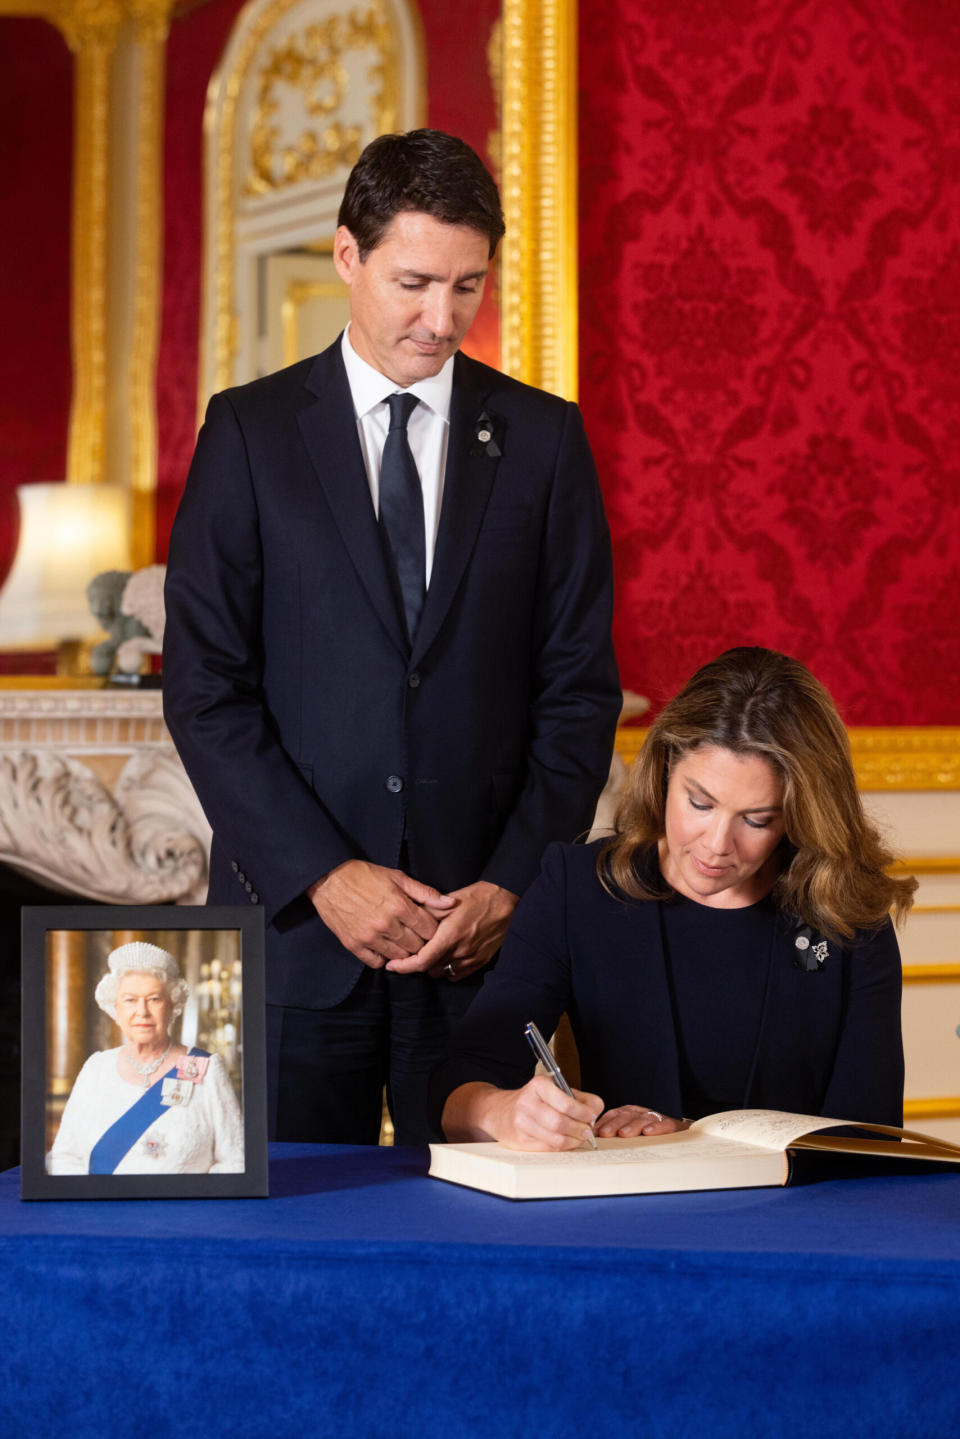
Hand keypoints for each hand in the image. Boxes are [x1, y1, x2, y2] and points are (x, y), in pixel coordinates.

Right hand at [307, 860, 453, 967]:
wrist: (328, 879)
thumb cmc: (364, 875)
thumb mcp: (397, 877)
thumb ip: (425, 893)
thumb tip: (450, 904)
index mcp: (399, 906)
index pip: (429, 930)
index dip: (432, 928)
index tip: (427, 925)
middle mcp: (386, 924)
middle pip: (417, 947)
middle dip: (420, 941)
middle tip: (415, 933)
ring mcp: (369, 937)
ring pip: (399, 957)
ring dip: (403, 950)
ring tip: (400, 938)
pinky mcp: (354, 945)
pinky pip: (377, 963)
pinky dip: (383, 957)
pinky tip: (383, 945)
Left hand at [386, 881, 517, 979]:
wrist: (506, 901)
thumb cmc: (477, 897)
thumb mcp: (449, 901)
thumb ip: (427, 913)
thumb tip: (406, 921)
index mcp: (449, 936)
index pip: (421, 961)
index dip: (403, 967)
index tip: (392, 965)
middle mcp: (460, 951)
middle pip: (429, 969)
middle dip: (418, 963)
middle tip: (413, 951)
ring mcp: (471, 958)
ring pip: (442, 973)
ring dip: (433, 966)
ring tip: (431, 951)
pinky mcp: (481, 961)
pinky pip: (457, 975)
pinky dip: (448, 969)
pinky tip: (446, 956)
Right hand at [444, 1076, 603, 1150]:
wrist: (498, 1111)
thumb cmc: (534, 1100)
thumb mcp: (554, 1090)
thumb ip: (578, 1098)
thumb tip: (596, 1110)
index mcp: (538, 1086)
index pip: (566, 1103)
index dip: (584, 1113)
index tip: (591, 1116)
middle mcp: (527, 1103)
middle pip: (561, 1123)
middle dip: (580, 1130)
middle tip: (588, 1132)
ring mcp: (521, 1123)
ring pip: (555, 1139)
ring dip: (573, 1141)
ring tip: (579, 1138)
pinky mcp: (519, 1141)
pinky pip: (547, 1149)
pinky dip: (562, 1148)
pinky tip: (566, 1143)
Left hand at [594, 1105, 686, 1137]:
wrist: (677, 1134)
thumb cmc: (648, 1137)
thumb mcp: (631, 1134)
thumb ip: (615, 1136)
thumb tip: (593, 1143)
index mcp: (629, 1113)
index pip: (613, 1115)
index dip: (603, 1122)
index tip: (594, 1133)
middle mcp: (641, 1113)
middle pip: (625, 1115)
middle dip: (614, 1124)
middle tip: (605, 1134)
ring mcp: (656, 1118)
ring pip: (642, 1118)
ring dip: (632, 1126)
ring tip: (624, 1134)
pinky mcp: (671, 1124)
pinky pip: (664, 1124)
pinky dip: (656, 1127)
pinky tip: (648, 1132)